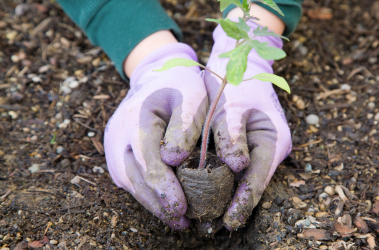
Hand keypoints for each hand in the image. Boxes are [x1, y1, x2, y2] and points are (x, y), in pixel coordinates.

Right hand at [104, 44, 206, 228]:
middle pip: (135, 177)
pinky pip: (129, 179)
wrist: (157, 75)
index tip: (181, 208)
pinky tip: (166, 206)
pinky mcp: (117, 154)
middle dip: (159, 203)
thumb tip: (173, 160)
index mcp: (137, 117)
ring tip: (178, 221)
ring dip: (152, 203)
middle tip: (183, 222)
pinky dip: (147, 194)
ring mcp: (114, 145)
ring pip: (130, 182)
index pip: (148, 160)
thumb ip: (185, 125)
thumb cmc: (181, 86)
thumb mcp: (192, 96)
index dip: (164, 187)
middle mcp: (118, 134)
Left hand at [204, 21, 291, 229]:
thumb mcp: (232, 105)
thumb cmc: (237, 82)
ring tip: (207, 221)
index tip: (228, 221)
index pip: (258, 179)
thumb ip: (232, 135)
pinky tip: (205, 196)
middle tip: (211, 228)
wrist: (240, 63)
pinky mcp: (247, 148)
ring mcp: (260, 150)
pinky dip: (222, 184)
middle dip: (233, 206)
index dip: (244, 202)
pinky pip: (235, 171)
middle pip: (252, 185)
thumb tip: (236, 166)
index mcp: (274, 140)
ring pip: (243, 181)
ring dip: (226, 198)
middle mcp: (270, 149)